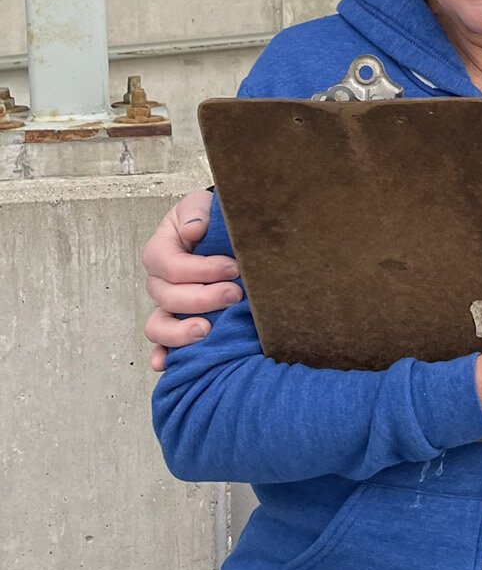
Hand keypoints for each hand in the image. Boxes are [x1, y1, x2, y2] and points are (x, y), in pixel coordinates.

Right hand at [142, 189, 239, 369]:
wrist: (224, 233)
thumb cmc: (211, 218)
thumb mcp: (201, 205)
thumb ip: (196, 213)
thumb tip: (193, 231)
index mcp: (160, 251)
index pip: (171, 266)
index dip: (200, 270)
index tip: (232, 267)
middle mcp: (159, 281)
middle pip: (167, 297)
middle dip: (202, 298)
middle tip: (235, 294)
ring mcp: (166, 305)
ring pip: (158, 325)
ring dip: (179, 331)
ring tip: (206, 330)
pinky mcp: (178, 321)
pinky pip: (162, 344)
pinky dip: (162, 355)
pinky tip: (166, 364)